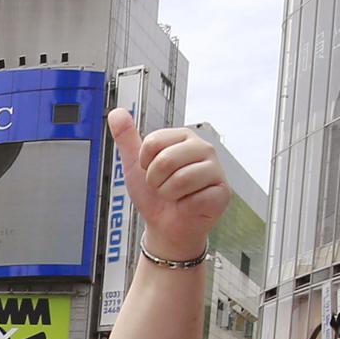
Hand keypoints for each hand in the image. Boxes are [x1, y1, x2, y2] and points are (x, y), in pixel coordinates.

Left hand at [108, 112, 230, 261]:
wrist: (166, 227)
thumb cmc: (154, 195)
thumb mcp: (135, 165)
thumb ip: (126, 138)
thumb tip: (116, 112)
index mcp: (184, 136)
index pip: (152, 142)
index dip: (145, 163)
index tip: (152, 171)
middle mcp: (204, 148)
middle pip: (165, 160)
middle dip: (155, 181)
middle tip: (163, 187)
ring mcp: (216, 170)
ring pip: (180, 180)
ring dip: (169, 195)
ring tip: (176, 196)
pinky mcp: (222, 192)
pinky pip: (194, 200)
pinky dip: (184, 208)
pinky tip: (190, 206)